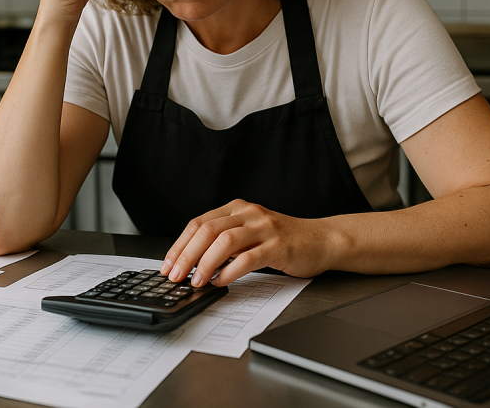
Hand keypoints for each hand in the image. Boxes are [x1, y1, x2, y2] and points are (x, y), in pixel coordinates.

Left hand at [160, 200, 333, 286]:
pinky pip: (247, 258)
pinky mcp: (278, 245)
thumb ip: (225, 241)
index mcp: (237, 209)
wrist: (321, 240)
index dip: (179, 245)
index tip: (167, 264)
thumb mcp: (250, 233)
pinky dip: (229, 272)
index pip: (199, 223)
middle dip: (186, 255)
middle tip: (175, 275)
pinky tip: (220, 282)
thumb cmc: (283, 240)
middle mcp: (249, 214)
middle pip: (207, 230)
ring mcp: (264, 228)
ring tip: (196, 281)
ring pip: (224, 242)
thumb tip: (192, 263)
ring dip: (205, 264)